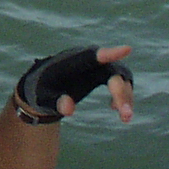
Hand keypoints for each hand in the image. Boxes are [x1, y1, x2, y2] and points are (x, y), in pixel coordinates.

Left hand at [16, 45, 134, 123]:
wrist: (44, 87)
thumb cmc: (42, 91)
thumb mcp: (44, 100)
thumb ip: (56, 103)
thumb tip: (69, 109)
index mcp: (71, 62)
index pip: (91, 56)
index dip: (109, 53)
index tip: (127, 49)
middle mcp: (88, 61)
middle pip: (111, 71)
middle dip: (121, 92)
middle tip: (125, 116)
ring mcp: (97, 66)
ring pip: (120, 77)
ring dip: (126, 97)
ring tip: (125, 118)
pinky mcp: (103, 74)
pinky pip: (121, 82)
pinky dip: (123, 96)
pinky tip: (116, 110)